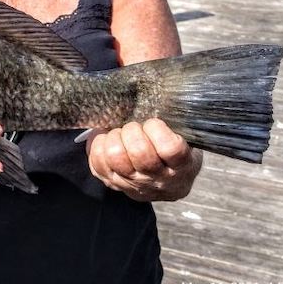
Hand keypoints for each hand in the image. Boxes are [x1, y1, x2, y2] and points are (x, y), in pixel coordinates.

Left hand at [85, 118, 201, 201]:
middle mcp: (157, 179)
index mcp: (181, 165)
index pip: (169, 148)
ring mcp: (133, 183)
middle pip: (139, 152)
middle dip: (132, 130)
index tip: (153, 122)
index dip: (157, 129)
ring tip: (119, 133)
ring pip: (114, 157)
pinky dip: (97, 145)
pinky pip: (97, 163)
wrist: (168, 184)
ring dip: (113, 138)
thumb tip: (155, 99)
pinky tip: (105, 139)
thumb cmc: (174, 154)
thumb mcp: (185, 138)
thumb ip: (175, 124)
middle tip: (134, 127)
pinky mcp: (113, 183)